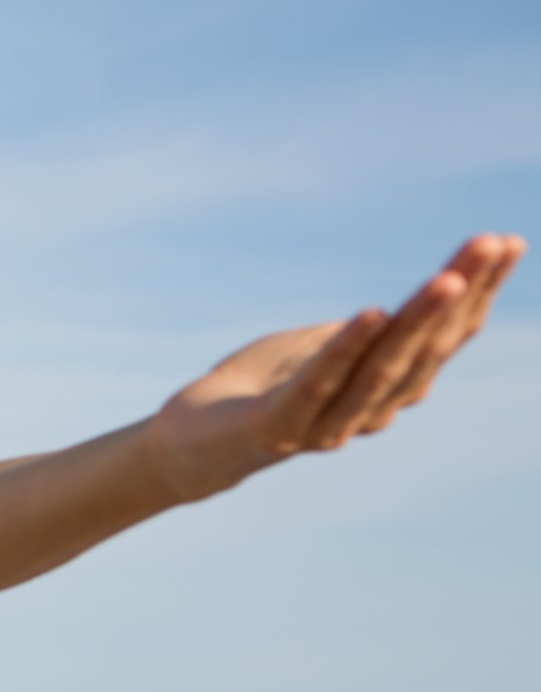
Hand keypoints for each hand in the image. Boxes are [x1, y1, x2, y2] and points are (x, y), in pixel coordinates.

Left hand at [149, 234, 523, 500]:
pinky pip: (317, 383)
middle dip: (461, 296)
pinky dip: (344, 349)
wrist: (184, 448)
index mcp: (380, 393)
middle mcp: (364, 413)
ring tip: (447, 277)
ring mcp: (322, 424)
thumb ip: (355, 337)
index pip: (440, 341)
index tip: (507, 243)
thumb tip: (393, 311)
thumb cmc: (251, 392)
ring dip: (416, 320)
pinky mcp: (276, 427)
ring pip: (381, 368)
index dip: (477, 294)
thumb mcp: (310, 350)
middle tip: (494, 244)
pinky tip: (369, 313)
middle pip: (423, 351)